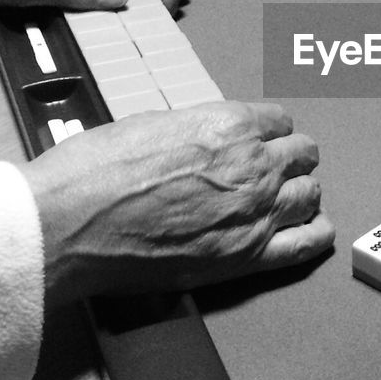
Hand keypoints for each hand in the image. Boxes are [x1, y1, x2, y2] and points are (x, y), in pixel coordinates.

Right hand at [21, 102, 333, 301]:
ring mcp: (255, 213)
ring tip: (286, 198)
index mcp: (229, 125)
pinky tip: (310, 229)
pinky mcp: (247, 257)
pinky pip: (306, 243)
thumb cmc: (94, 174)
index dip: (271, 132)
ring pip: (310, 195)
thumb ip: (197, 130)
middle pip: (302, 155)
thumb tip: (209, 139)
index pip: (280, 122)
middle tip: (277, 168)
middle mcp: (252, 166)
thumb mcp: (150, 124)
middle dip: (290, 159)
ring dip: (299, 193)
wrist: (67, 227)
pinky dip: (313, 234)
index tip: (266, 141)